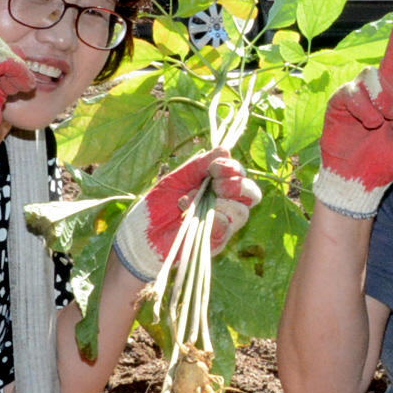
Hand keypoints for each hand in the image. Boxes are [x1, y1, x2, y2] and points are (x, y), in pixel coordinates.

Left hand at [115, 150, 261, 282]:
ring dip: (221, 202)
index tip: (214, 167)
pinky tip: (189, 212)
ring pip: (241, 212)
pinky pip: (225, 228)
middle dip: (236, 185)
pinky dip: (211, 218)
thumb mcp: (178, 178)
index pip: (240, 176)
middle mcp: (225, 206)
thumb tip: (225, 150)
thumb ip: (200, 164)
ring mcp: (222, 226)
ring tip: (192, 199)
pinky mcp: (215, 242)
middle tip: (215, 184)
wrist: (140, 233)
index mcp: (218, 188)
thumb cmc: (157, 205)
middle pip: (251, 194)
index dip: (233, 168)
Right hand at [313, 3, 392, 219]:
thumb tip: (390, 99)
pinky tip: (365, 122)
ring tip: (380, 120)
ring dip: (382, 99)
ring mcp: (363, 93)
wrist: (354, 178)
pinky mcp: (343, 99)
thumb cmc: (383, 164)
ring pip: (376, 76)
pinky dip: (363, 108)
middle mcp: (386, 93)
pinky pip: (355, 91)